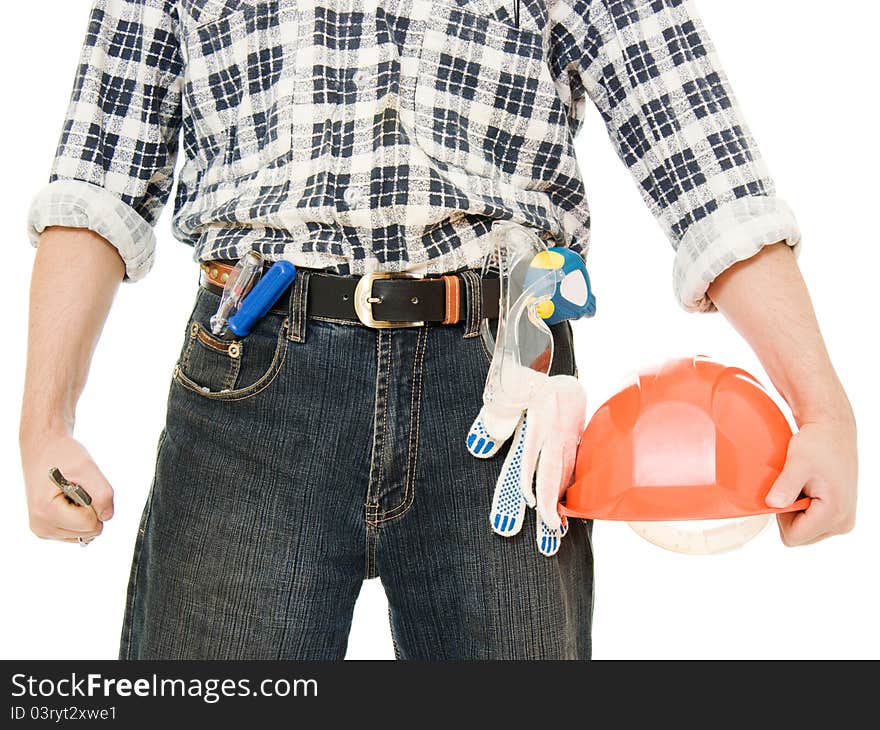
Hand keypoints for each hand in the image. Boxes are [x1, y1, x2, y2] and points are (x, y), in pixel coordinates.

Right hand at [20, 432, 113, 543]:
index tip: (80, 486)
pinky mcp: (49, 529)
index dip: (95, 504)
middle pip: (89, 531)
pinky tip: (68, 500)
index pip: (91, 524)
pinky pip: (79, 531)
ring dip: (85, 512)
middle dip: (90, 509)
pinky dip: (80, 516)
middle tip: (75, 489)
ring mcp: (44, 530)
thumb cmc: (61, 455)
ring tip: (70, 493)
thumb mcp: (87, 468)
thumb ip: (102, 494)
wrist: (44, 448)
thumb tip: (107, 516)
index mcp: (46, 513)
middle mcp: (42, 527)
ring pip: (86, 533)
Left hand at [468, 374, 586, 555]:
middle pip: (554, 469)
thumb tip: (480, 446)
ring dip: (560, 500)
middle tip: (549, 529)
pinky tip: (564, 506)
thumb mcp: (507, 387)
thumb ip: (496, 415)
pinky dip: (567, 489)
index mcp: (540, 416)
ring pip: (566, 472)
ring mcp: (569, 436)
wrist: (559, 370)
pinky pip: (573, 468)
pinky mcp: (576, 442)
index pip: (534, 452)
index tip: (532, 503)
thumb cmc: (527, 380)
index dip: (531, 478)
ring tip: (556, 528)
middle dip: (552, 501)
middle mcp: (557, 429)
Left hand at [764, 413, 856, 546]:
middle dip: (789, 515)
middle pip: (799, 536)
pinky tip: (809, 488)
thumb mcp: (798, 463)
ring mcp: (843, 520)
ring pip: (805, 530)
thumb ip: (786, 486)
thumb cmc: (818, 443)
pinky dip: (805, 508)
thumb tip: (773, 504)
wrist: (834, 432)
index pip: (793, 537)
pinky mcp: (841, 514)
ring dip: (797, 511)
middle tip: (795, 487)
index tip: (785, 492)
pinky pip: (812, 522)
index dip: (781, 517)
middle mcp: (843, 523)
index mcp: (834, 514)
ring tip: (803, 486)